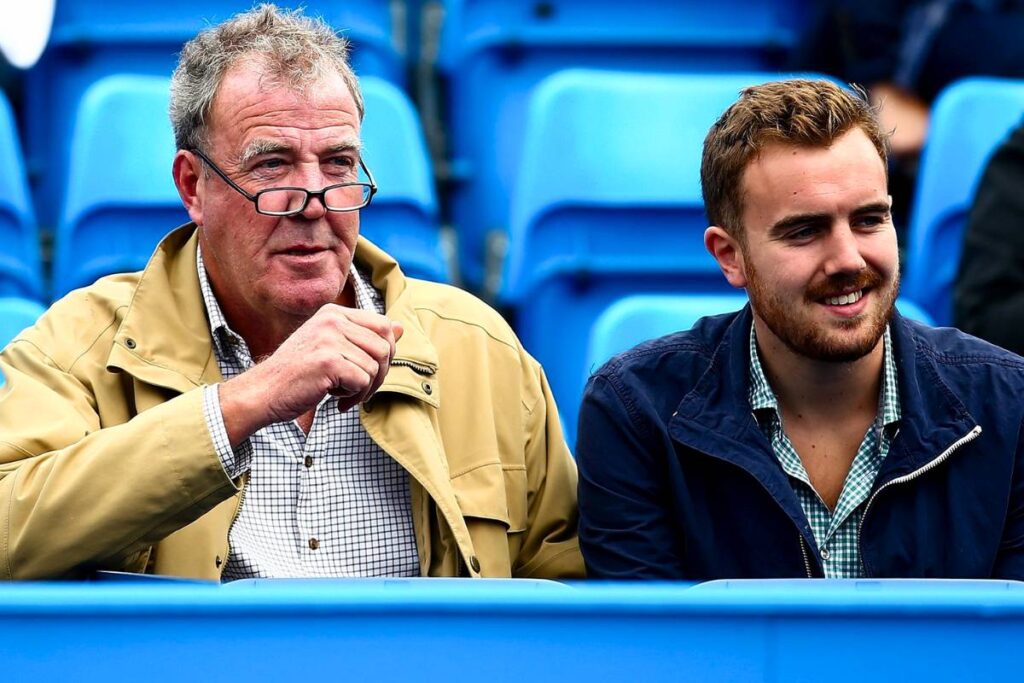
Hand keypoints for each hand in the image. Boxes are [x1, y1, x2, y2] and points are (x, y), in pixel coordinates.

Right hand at [218, 304, 403, 444]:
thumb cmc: (297, 374)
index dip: (386, 353)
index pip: (383, 325)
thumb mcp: (331, 348)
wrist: (263, 392)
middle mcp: (332, 320)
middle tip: (361, 389)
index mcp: (334, 313)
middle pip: (384, 346)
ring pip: (375, 366)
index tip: (368, 371)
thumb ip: (364, 337)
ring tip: (344, 395)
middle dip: (380, 374)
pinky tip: (335, 400)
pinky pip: (363, 381)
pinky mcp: (328, 361)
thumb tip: (401, 327)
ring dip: (365, 389)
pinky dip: (354, 397)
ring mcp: (329, 339)